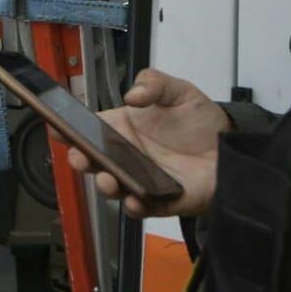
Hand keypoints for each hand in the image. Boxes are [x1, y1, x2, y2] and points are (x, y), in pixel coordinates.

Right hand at [68, 69, 224, 218]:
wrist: (232, 149)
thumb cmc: (202, 123)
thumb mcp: (180, 92)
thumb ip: (155, 84)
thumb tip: (133, 94)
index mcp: (125, 128)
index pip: (91, 128)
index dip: (70, 128)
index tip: (58, 127)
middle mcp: (128, 155)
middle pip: (95, 160)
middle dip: (81, 160)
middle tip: (79, 157)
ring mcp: (141, 178)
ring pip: (113, 186)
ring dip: (105, 185)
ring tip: (107, 178)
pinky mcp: (161, 200)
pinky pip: (141, 207)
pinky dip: (134, 206)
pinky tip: (133, 198)